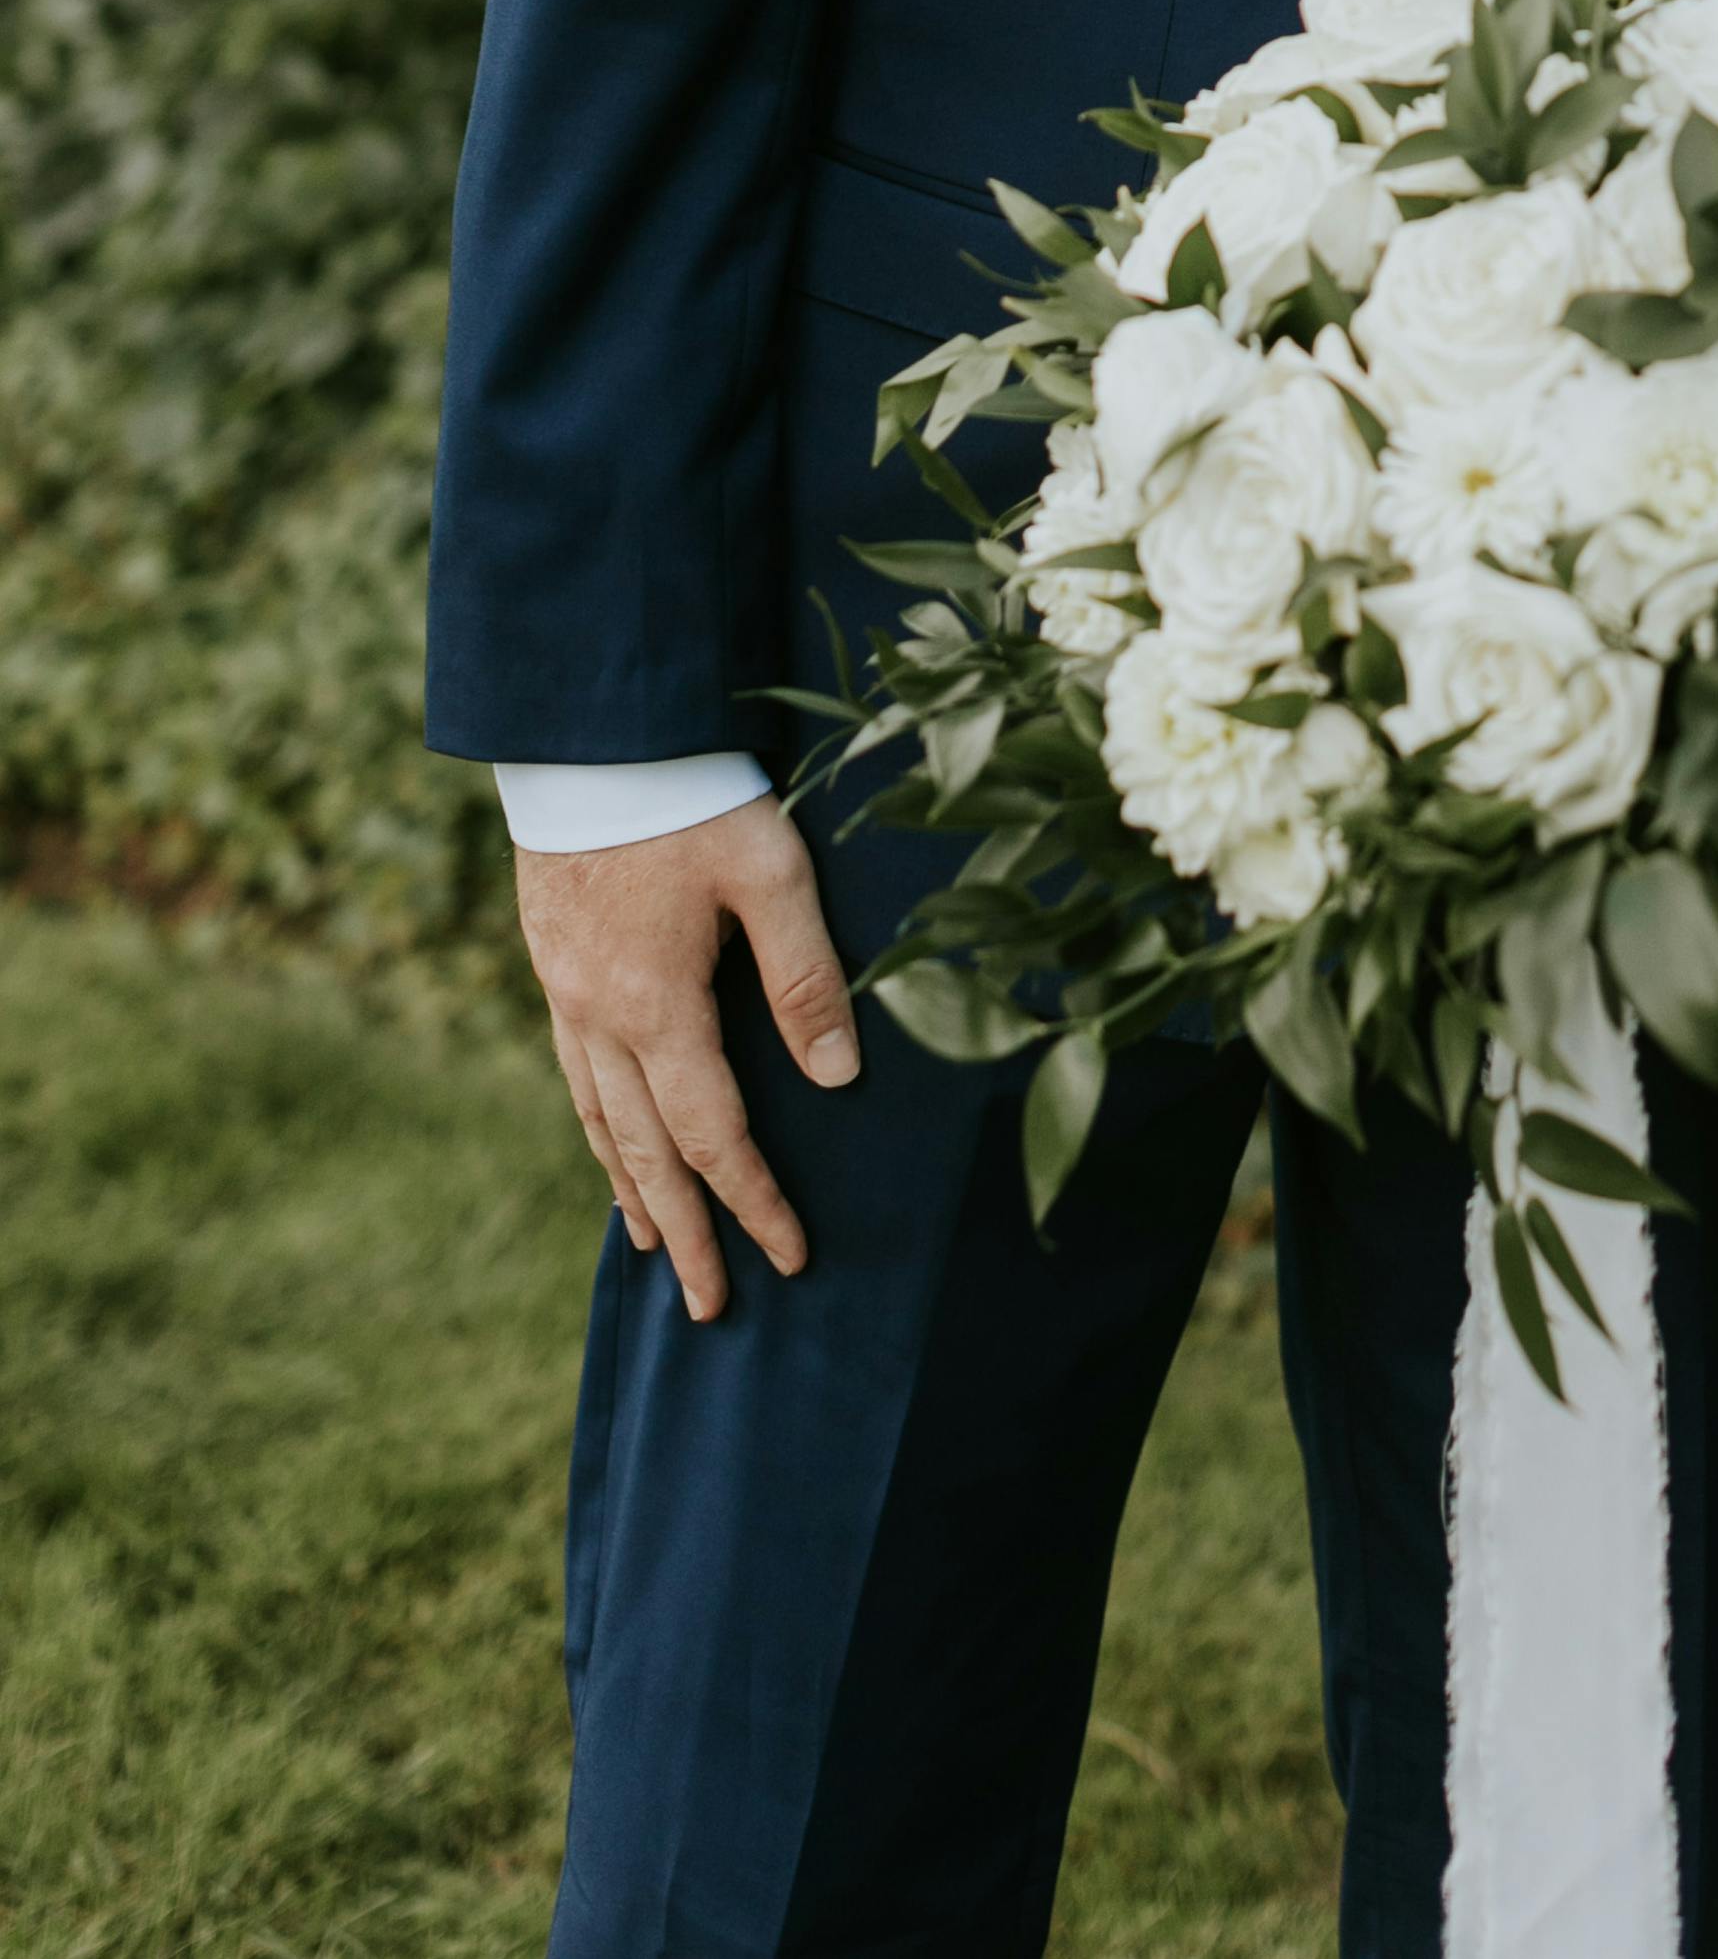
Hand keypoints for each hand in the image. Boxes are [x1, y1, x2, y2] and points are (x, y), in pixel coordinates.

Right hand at [512, 793, 859, 1321]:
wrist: (586, 738)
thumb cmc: (689, 796)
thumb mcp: (769, 872)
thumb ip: (805, 975)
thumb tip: (836, 1078)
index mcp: (657, 1009)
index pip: (713, 1136)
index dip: (754, 1201)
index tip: (789, 1257)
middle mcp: (602, 1020)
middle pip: (645, 1153)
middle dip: (687, 1232)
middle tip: (712, 1307)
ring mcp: (568, 996)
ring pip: (599, 1121)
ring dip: (634, 1191)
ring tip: (655, 1249)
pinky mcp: (554, 966)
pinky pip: (576, 1077)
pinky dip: (596, 1130)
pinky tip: (608, 1144)